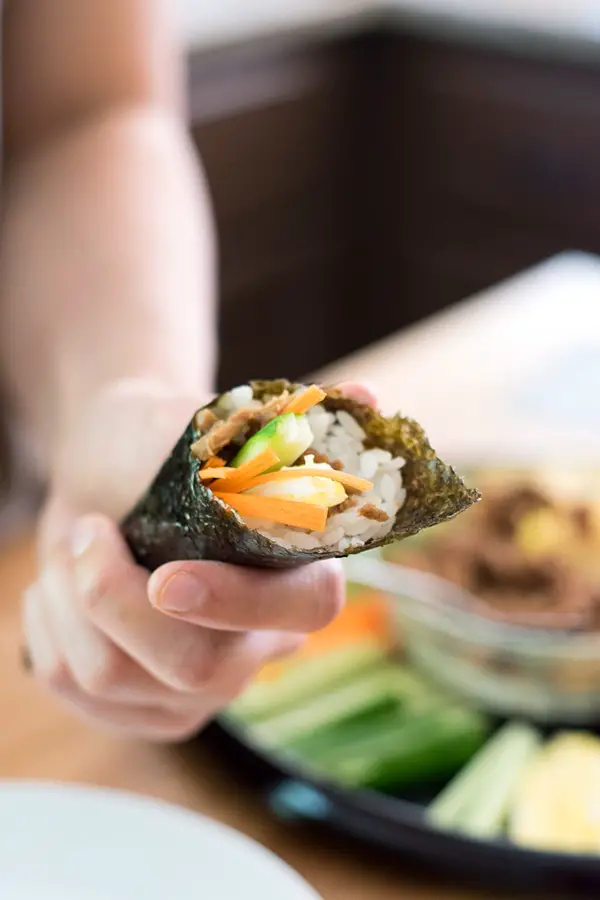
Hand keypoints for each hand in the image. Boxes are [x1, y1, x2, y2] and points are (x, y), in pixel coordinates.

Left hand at [23, 378, 373, 740]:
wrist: (102, 471)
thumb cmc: (156, 441)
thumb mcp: (202, 420)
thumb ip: (274, 419)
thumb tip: (369, 397)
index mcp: (299, 568)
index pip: (305, 609)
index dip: (239, 601)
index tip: (166, 577)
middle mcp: (262, 638)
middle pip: (199, 669)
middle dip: (115, 601)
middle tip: (87, 533)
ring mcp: (205, 684)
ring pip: (119, 680)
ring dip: (68, 597)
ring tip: (78, 545)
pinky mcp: (146, 706)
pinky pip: (75, 689)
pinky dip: (46, 623)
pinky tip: (65, 588)